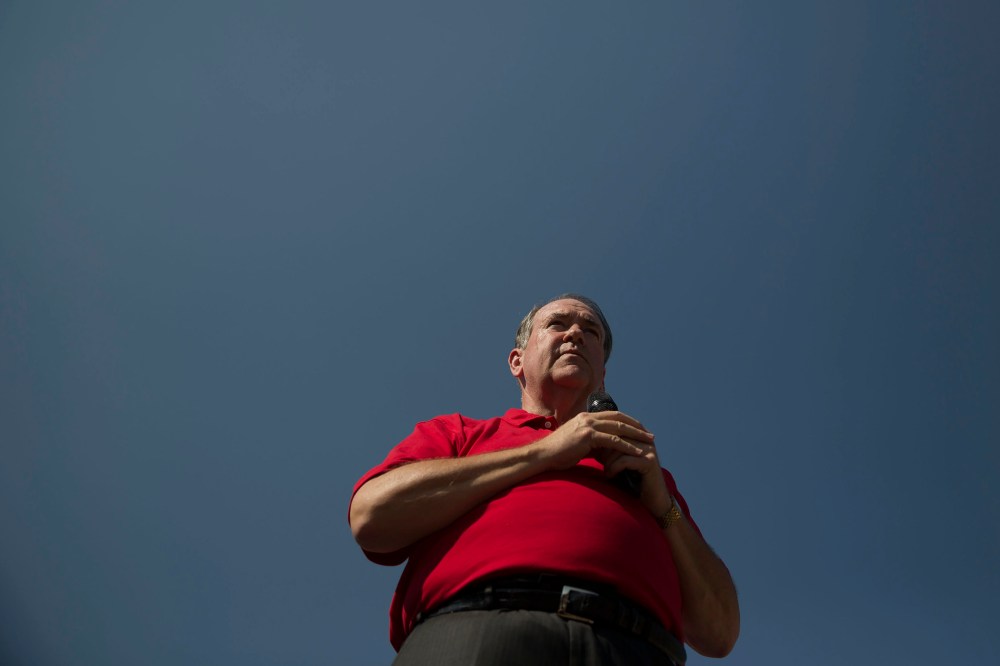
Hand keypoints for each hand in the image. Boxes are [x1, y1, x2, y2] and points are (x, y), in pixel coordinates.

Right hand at [535, 410, 653, 471]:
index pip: (613, 415)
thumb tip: (603, 448)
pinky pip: (613, 440)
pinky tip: (637, 451)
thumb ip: (590, 441)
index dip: (628, 421)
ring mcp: (588, 425)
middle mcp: (588, 418)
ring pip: (619, 428)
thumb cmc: (558, 453)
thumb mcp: (576, 443)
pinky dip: (627, 446)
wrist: (543, 455)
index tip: (640, 429)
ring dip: (636, 435)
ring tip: (649, 442)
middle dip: (636, 426)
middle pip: (619, 418)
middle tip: (650, 434)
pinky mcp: (588, 436)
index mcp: (586, 417)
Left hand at [599, 427, 672, 516]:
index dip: (602, 440)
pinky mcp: (649, 461)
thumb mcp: (621, 461)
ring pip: (618, 448)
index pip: (616, 429)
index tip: (592, 451)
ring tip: (605, 471)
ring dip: (608, 461)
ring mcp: (648, 450)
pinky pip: (624, 460)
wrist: (652, 500)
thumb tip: (592, 438)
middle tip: (597, 462)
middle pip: (616, 437)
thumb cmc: (633, 481)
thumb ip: (612, 449)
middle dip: (604, 450)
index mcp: (639, 436)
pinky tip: (610, 476)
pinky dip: (613, 468)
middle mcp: (645, 440)